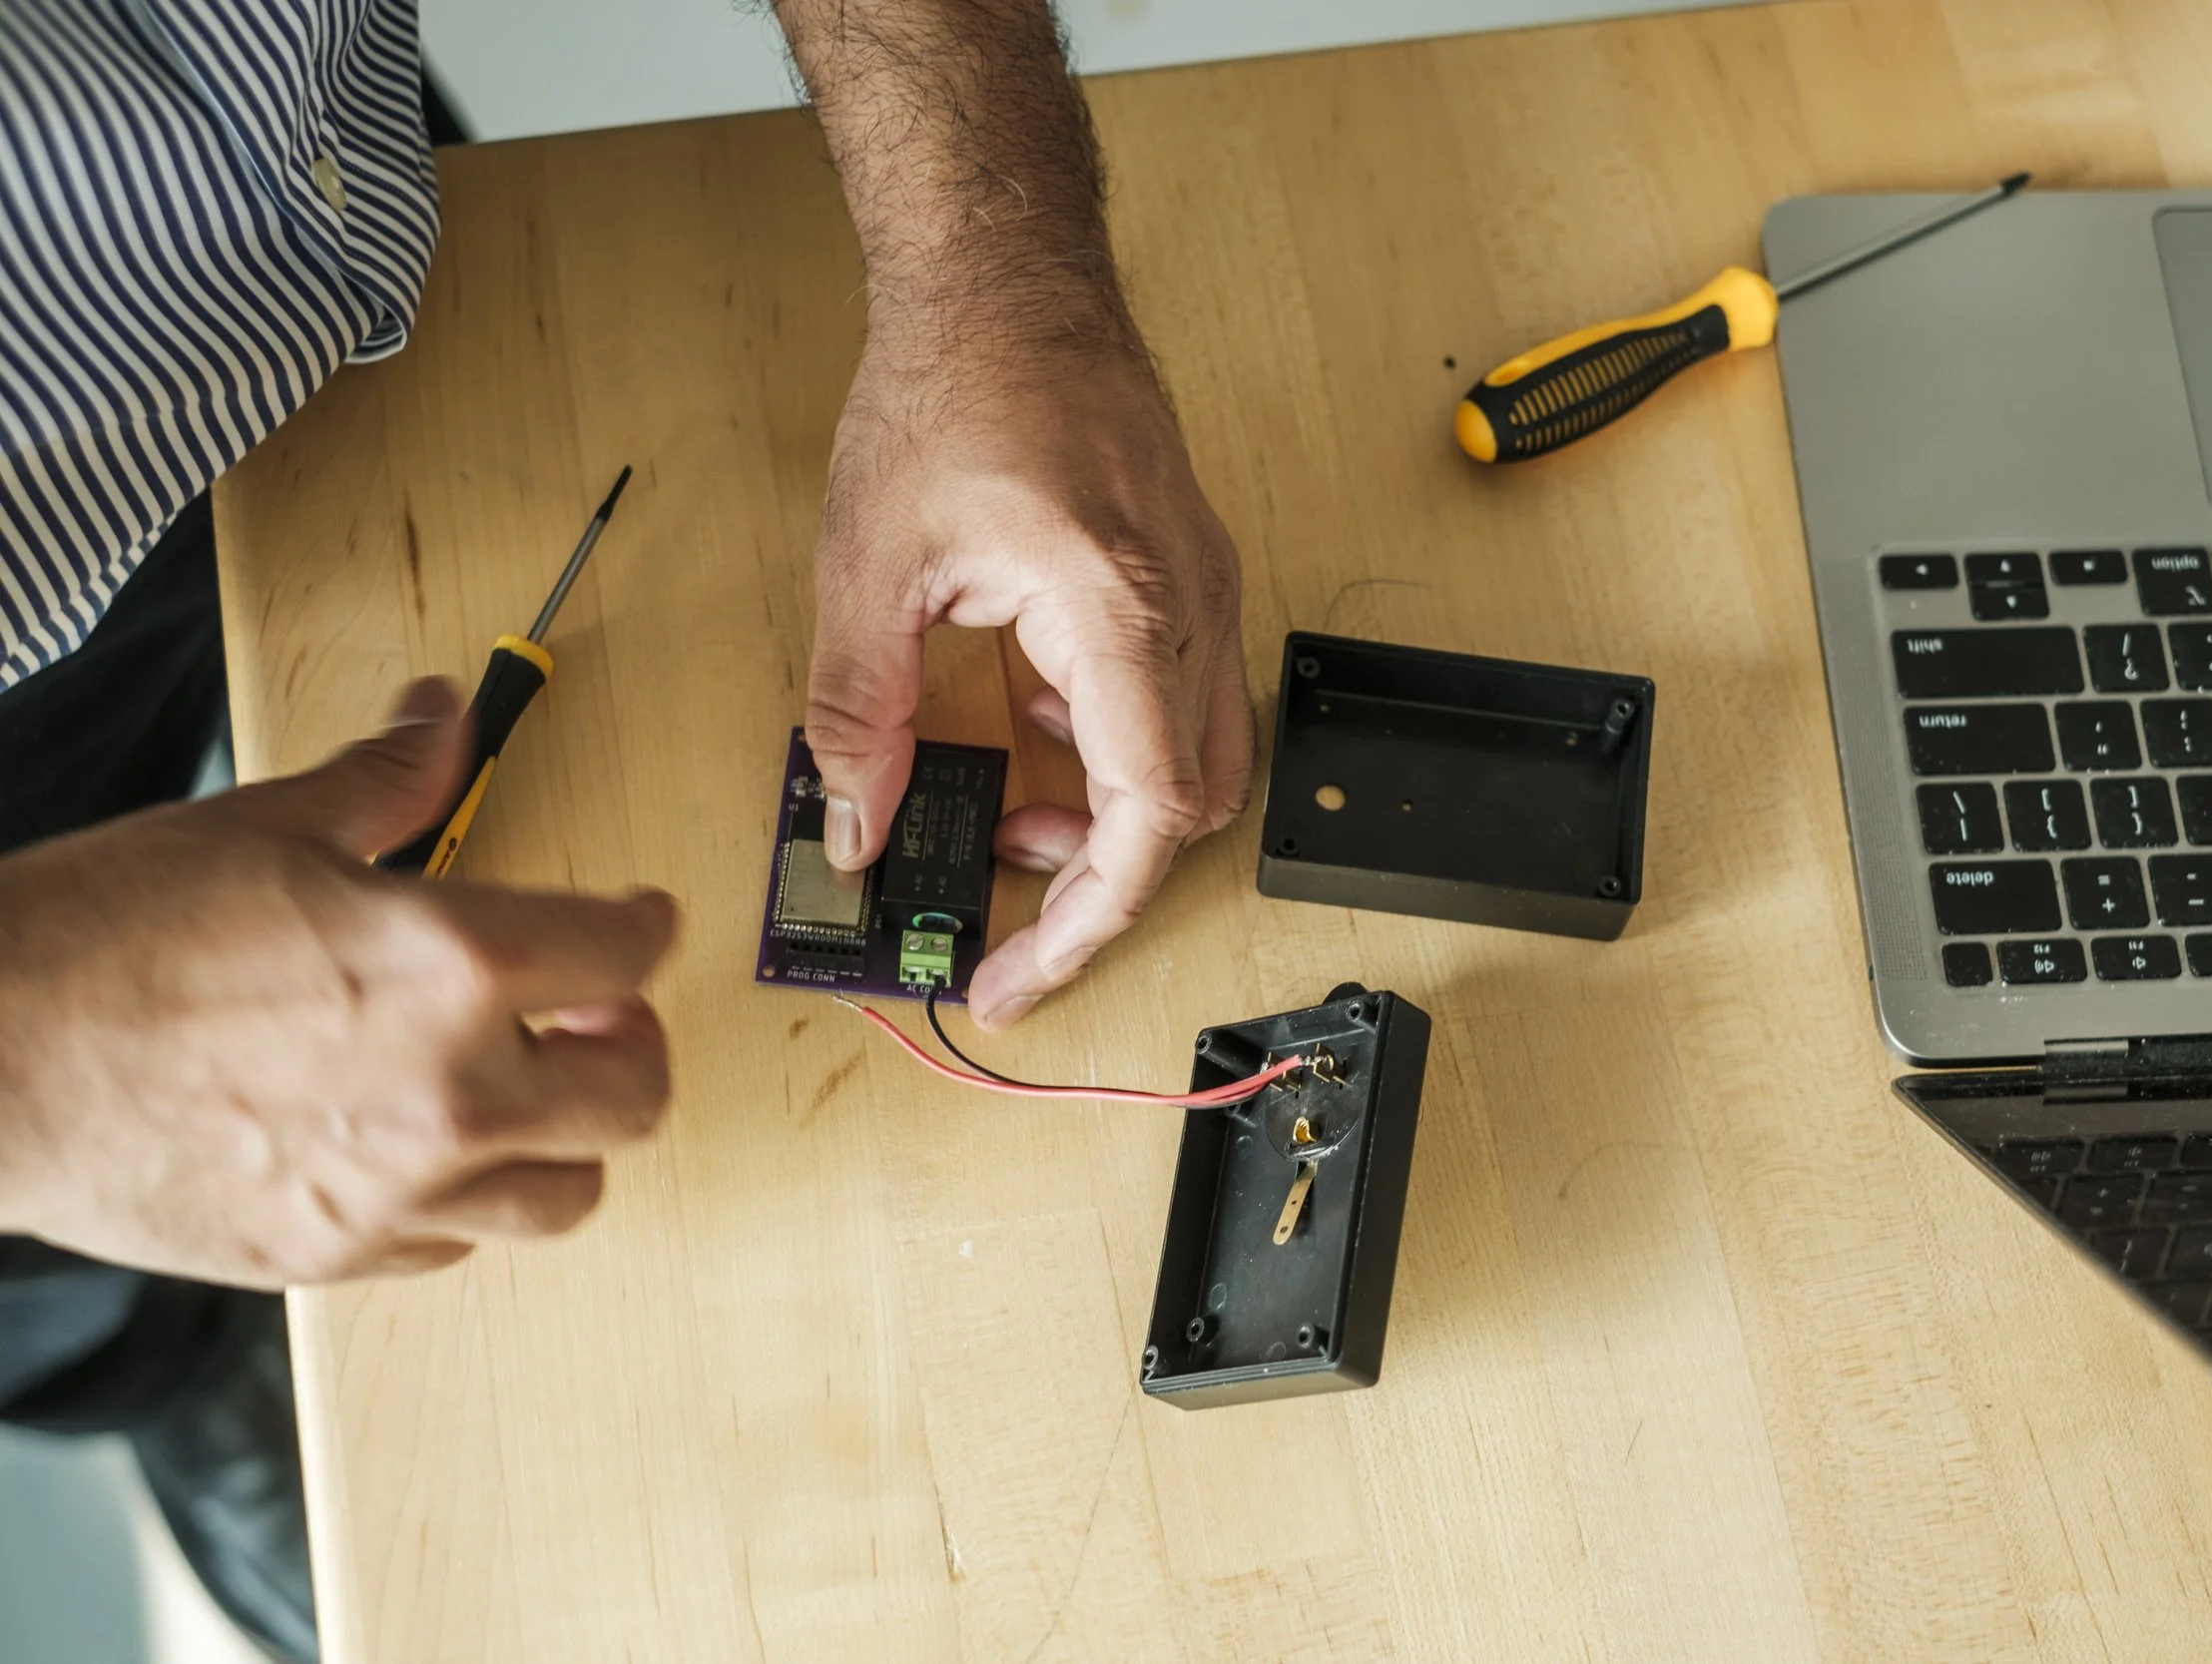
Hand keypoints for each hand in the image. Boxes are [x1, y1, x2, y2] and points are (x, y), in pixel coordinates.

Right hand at [0, 679, 678, 1288]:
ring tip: (533, 1090)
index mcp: (453, 967)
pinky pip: (459, 1243)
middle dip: (634, 1044)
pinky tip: (432, 1150)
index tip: (641, 921)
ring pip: (569, 1192)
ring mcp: (401, 1191)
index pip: (627, 953)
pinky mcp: (340, 1255)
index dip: (646, 926)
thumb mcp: (267, 826)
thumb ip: (390, 778)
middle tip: (600, 1014)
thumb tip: (442, 714)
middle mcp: (454, 1092)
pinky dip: (468, 1198)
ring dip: (568, 1137)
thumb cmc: (107, 943)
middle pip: (635, 1094)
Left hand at [806, 326, 1254, 1027]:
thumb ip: (859, 713)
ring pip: (1203, 766)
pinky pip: (1185, 705)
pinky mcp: (1190, 578)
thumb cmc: (955, 384)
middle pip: (1190, 812)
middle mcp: (1184, 608)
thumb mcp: (870, 565)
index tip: (1018, 974)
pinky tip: (1038, 730)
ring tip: (1016, 824)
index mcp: (1116, 612)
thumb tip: (855, 823)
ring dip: (1114, 820)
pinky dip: (1120, 754)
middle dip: (1099, 888)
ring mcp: (1202, 591)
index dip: (1085, 925)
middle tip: (1009, 925)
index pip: (1145, 819)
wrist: (1009, 279)